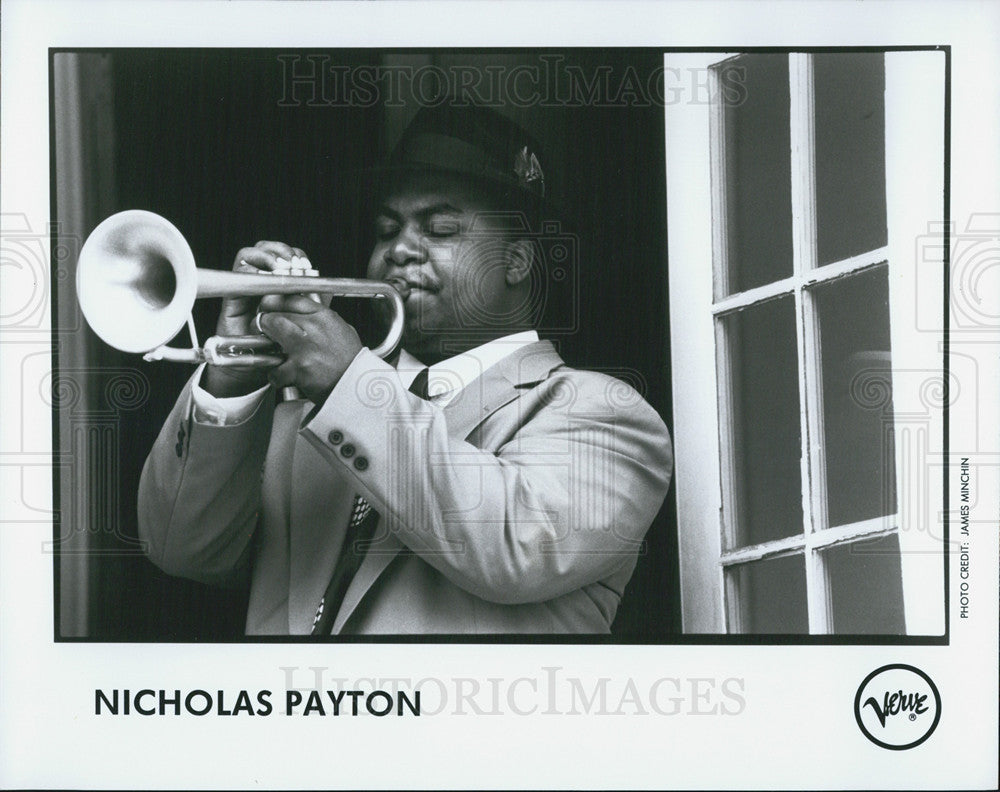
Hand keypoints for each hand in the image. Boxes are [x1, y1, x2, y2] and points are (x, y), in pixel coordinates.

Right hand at [203, 241, 307, 397]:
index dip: (298, 257)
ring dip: (268, 256)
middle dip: (284, 252)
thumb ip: (313, 306)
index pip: (289, 256)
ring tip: (280, 268)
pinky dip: (252, 268)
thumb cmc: (277, 346)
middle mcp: (263, 282)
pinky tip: (264, 279)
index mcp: (281, 285)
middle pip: (271, 249)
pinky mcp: (234, 293)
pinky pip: (239, 270)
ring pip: (252, 253)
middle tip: (294, 266)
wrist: (254, 365)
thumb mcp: (302, 324)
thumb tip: (326, 290)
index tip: (308, 268)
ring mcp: (248, 286)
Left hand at [256, 294, 362, 404]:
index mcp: (325, 317)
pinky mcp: (298, 369)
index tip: (267, 307)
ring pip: (270, 330)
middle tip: (263, 329)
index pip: (291, 298)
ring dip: (264, 341)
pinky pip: (274, 368)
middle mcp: (313, 328)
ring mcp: (304, 348)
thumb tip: (305, 315)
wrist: (358, 385)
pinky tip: (282, 376)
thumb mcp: (344, 330)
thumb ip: (323, 320)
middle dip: (265, 321)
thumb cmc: (352, 362)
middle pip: (275, 313)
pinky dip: (275, 374)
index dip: (274, 302)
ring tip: (270, 350)